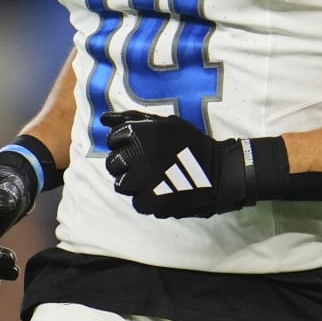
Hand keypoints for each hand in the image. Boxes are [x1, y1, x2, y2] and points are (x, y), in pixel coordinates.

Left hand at [101, 110, 287, 217]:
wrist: (218, 172)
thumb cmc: (191, 144)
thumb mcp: (166, 123)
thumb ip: (133, 118)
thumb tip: (103, 119)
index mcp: (140, 132)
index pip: (114, 138)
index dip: (125, 144)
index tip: (142, 148)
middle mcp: (137, 155)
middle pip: (113, 163)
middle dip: (127, 164)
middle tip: (148, 165)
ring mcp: (141, 180)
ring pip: (121, 184)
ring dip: (135, 183)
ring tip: (155, 179)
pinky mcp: (149, 201)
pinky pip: (136, 202)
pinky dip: (148, 199)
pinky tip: (163, 192)